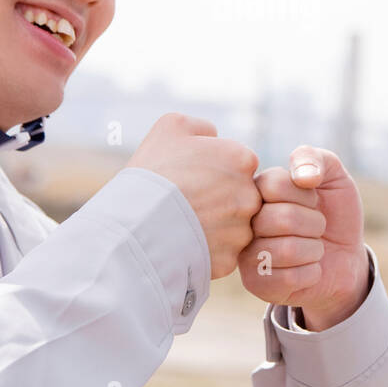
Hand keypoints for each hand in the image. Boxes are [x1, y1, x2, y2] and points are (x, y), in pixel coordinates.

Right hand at [126, 113, 260, 278]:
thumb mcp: (171, 127)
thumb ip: (202, 128)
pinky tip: (182, 243)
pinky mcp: (229, 260)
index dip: (213, 171)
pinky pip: (221, 254)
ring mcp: (242, 230)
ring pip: (234, 227)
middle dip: (218, 199)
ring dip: (214, 226)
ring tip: (181, 224)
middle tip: (186, 202)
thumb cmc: (153, 172)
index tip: (191, 178)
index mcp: (242, 160)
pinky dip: (205, 250)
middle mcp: (250, 195)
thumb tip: (214, 137)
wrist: (137, 225)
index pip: (238, 164)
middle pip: (239, 196)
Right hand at [238, 145, 369, 330]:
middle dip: (315, 224)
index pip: (273, 185)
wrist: (346, 255)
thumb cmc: (334, 211)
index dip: (305, 195)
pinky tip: (309, 269)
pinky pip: (289, 279)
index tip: (313, 199)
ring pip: (286, 250)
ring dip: (314, 250)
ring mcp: (247, 253)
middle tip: (316, 227)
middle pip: (282, 219)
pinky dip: (312, 273)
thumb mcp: (333, 176)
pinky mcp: (256, 284)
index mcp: (256, 190)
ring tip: (312, 248)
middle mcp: (244, 221)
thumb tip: (303, 176)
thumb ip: (315, 159)